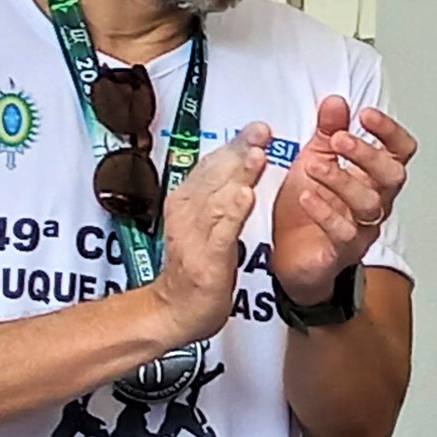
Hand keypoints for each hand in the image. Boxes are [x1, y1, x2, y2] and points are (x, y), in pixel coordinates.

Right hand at [149, 125, 272, 340]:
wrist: (176, 310)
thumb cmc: (195, 265)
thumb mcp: (205, 222)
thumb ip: (219, 193)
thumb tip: (237, 160)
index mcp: (186, 201)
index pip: (212, 166)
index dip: (235, 144)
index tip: (257, 127)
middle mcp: (187, 213)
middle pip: (215, 176)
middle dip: (239, 151)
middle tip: (261, 130)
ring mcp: (194, 236)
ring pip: (218, 198)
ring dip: (237, 175)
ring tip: (257, 155)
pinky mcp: (205, 260)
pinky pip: (220, 233)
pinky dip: (231, 214)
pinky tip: (245, 197)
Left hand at [267, 94, 412, 306]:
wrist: (287, 255)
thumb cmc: (306, 207)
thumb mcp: (314, 159)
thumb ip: (327, 131)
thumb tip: (335, 101)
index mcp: (373, 175)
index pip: (399, 151)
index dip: (389, 131)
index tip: (365, 114)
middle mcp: (376, 201)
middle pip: (393, 176)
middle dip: (367, 154)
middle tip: (339, 140)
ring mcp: (362, 227)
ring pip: (369, 204)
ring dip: (342, 180)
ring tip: (314, 167)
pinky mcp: (341, 251)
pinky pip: (343, 232)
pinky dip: (325, 212)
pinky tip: (307, 197)